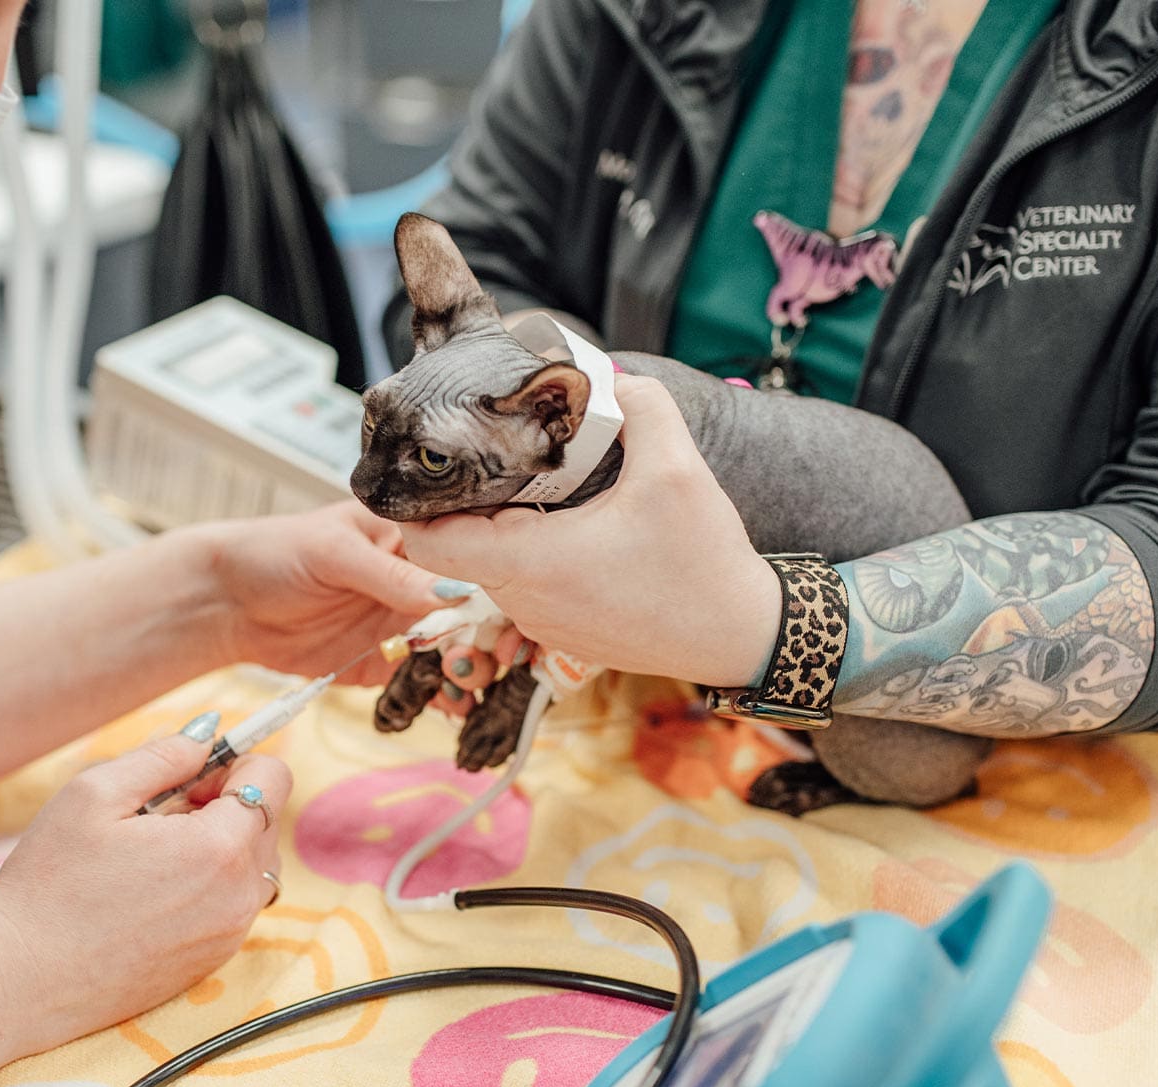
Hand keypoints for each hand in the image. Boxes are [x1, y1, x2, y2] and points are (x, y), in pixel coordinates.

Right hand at [0, 734, 290, 1050]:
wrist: (22, 981)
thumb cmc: (50, 884)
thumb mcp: (94, 794)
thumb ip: (163, 755)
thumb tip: (210, 732)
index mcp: (218, 847)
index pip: (272, 779)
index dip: (234, 763)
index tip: (188, 776)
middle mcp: (239, 896)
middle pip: (265, 821)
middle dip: (223, 804)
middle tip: (156, 816)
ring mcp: (230, 934)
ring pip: (252, 865)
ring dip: (218, 847)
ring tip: (150, 856)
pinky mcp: (214, 961)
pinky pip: (233, 904)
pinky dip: (207, 886)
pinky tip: (149, 894)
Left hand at [198, 502, 467, 685]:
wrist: (227, 603)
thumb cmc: (275, 552)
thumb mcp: (336, 552)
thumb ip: (396, 575)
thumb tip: (458, 591)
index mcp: (414, 537)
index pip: (471, 559)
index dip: (494, 587)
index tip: (505, 615)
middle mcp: (419, 581)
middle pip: (474, 611)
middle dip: (488, 637)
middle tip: (485, 658)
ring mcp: (404, 624)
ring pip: (456, 649)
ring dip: (470, 669)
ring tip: (465, 682)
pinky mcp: (385, 663)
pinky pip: (425, 681)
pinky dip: (443, 696)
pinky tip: (453, 705)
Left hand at [399, 375, 781, 686]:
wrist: (741, 637)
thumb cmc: (704, 563)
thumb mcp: (678, 469)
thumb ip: (642, 407)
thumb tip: (614, 377)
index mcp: (531, 563)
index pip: (427, 541)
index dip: (415, 503)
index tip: (437, 463)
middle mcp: (524, 601)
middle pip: (457, 548)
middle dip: (466, 500)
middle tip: (492, 453)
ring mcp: (541, 623)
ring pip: (491, 569)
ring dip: (500, 527)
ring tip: (532, 482)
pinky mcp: (565, 633)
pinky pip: (523, 588)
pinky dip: (528, 554)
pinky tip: (565, 520)